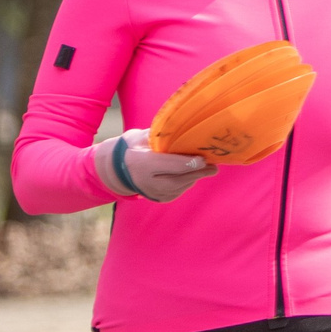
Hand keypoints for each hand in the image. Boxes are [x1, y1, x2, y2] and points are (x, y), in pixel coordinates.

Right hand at [98, 128, 212, 201]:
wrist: (117, 167)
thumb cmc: (134, 146)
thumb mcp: (143, 136)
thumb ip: (162, 136)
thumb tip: (188, 132)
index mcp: (141, 163)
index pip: (169, 165)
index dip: (189, 163)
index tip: (203, 158)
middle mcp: (145, 182)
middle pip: (177, 180)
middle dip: (197, 173)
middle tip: (213, 167)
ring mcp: (150, 193)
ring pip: (179, 187)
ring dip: (194, 178)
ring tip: (207, 169)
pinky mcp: (157, 198)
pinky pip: (177, 192)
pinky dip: (187, 183)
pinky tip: (192, 175)